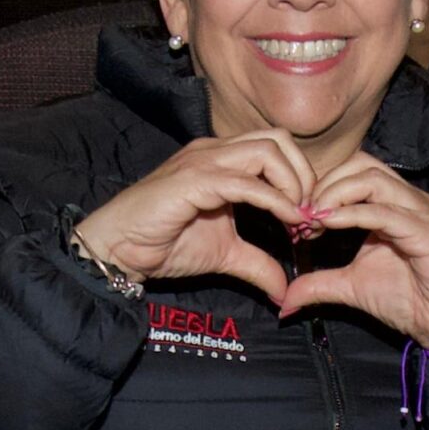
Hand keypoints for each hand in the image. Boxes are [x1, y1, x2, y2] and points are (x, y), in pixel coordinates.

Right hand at [72, 132, 313, 298]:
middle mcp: (215, 151)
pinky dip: (274, 200)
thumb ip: (257, 265)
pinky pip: (246, 182)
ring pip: (267, 151)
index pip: (277, 148)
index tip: (308, 219)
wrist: (119, 249)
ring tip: (298, 219)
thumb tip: (284, 289)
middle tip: (309, 215)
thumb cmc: (163, 244)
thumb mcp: (224, 255)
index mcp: (223, 160)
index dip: (301, 179)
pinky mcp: (194, 180)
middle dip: (304, 176)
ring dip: (293, 184)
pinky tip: (287, 221)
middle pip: (279, 140)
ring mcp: (204, 161)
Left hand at [283, 154, 428, 378]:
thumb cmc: (412, 301)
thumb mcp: (353, 288)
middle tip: (300, 215)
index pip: (351, 172)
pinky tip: (328, 225)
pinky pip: (385, 211)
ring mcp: (419, 213)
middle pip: (359, 165)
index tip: (295, 217)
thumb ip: (320, 285)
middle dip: (323, 185)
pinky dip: (353, 213)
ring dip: (334, 195)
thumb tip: (285, 297)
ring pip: (371, 179)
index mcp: (391, 205)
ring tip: (311, 220)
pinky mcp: (427, 233)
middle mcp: (407, 200)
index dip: (319, 187)